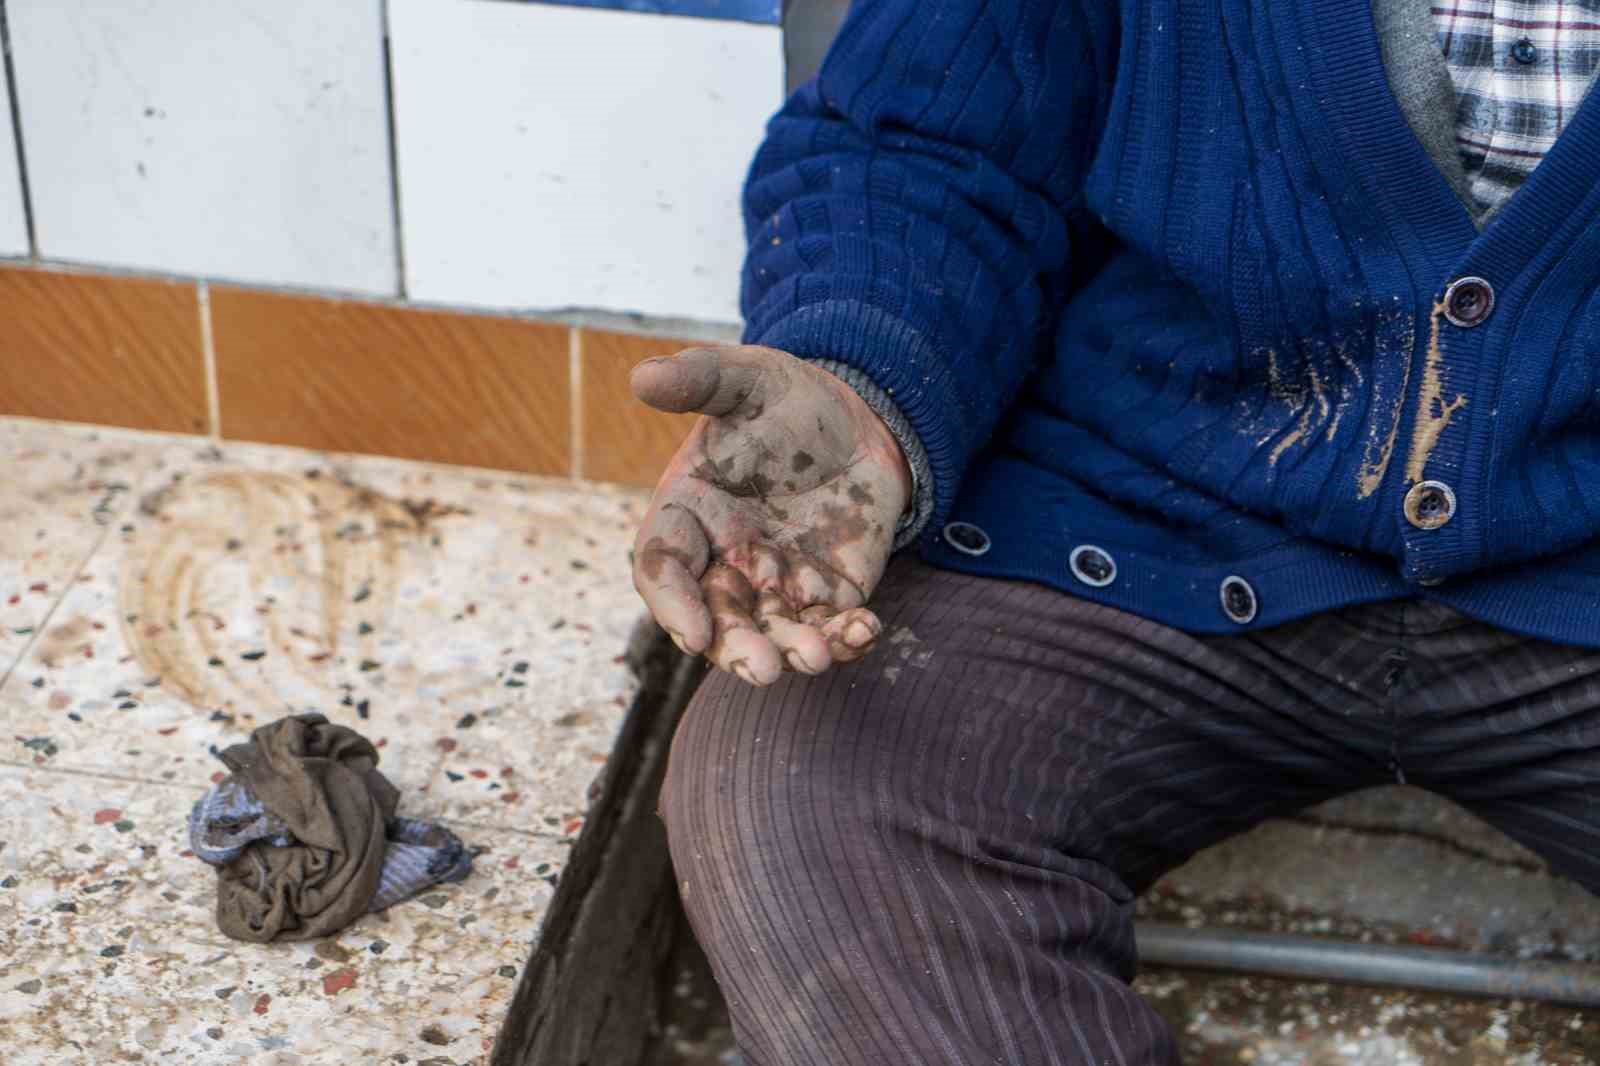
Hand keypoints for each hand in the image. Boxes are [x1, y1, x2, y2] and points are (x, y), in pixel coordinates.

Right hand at [630, 345, 910, 684]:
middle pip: (717, 620)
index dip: (673, 605)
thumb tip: (643, 376)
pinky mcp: (828, 593)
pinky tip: (866, 631)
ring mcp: (777, 582)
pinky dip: (846, 639)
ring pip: (773, 634)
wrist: (857, 413)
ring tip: (818, 657)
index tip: (694, 634)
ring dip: (792, 652)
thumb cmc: (786, 397)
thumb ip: (699, 379)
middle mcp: (725, 559)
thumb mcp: (746, 377)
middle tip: (763, 669)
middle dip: (737, 649)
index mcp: (689, 515)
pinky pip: (830, 628)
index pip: (664, 569)